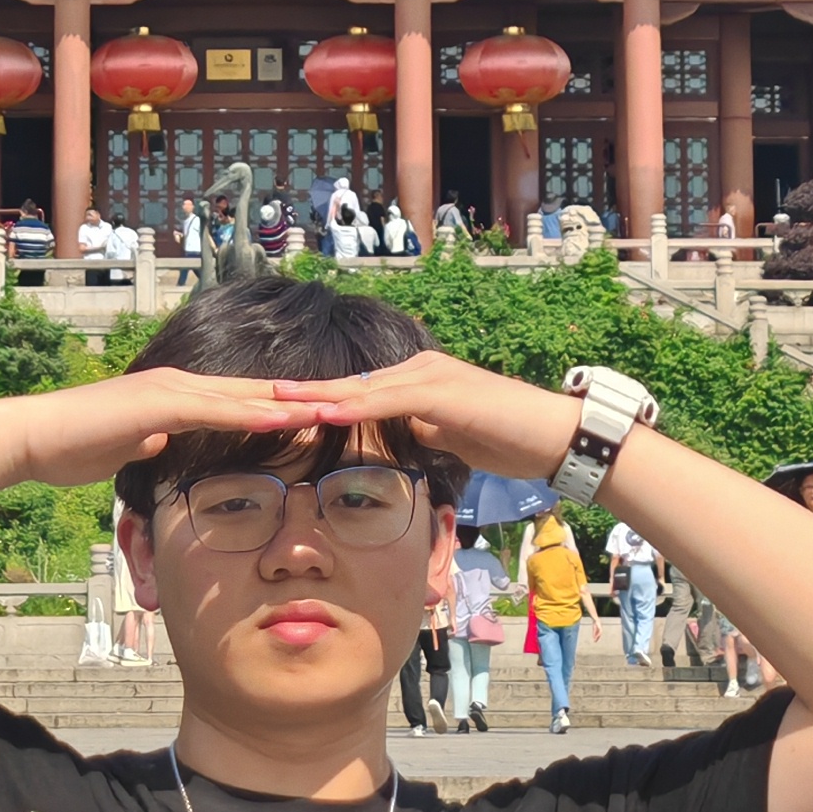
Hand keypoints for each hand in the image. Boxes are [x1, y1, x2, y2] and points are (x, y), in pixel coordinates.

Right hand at [18, 368, 320, 492]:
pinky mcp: (161, 403)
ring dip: (295, 401)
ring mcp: (173, 391)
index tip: (330, 412)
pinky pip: (217, 409)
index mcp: (180, 398)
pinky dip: (256, 413)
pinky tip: (286, 417)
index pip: (246, 401)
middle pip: (258, 391)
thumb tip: (168, 449)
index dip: (289, 406)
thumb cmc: (75, 447)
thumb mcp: (129, 448)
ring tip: (341, 404)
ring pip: (248, 395)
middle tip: (356, 399)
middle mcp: (183, 387)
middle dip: (307, 397)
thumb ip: (154, 445)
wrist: (35, 438)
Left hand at [269, 349, 574, 486]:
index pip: (356, 393)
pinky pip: (390, 400)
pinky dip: (356, 406)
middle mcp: (418, 371)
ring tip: (277, 400)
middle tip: (257, 397)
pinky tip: (328, 412)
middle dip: (304, 394)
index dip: (317, 401)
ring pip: (362, 388)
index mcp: (417, 381)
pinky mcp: (442, 391)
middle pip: (349, 385)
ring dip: (318, 397)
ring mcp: (429, 377)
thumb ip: (426, 432)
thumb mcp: (454, 439)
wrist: (554, 434)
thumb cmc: (509, 439)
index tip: (279, 408)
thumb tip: (404, 440)